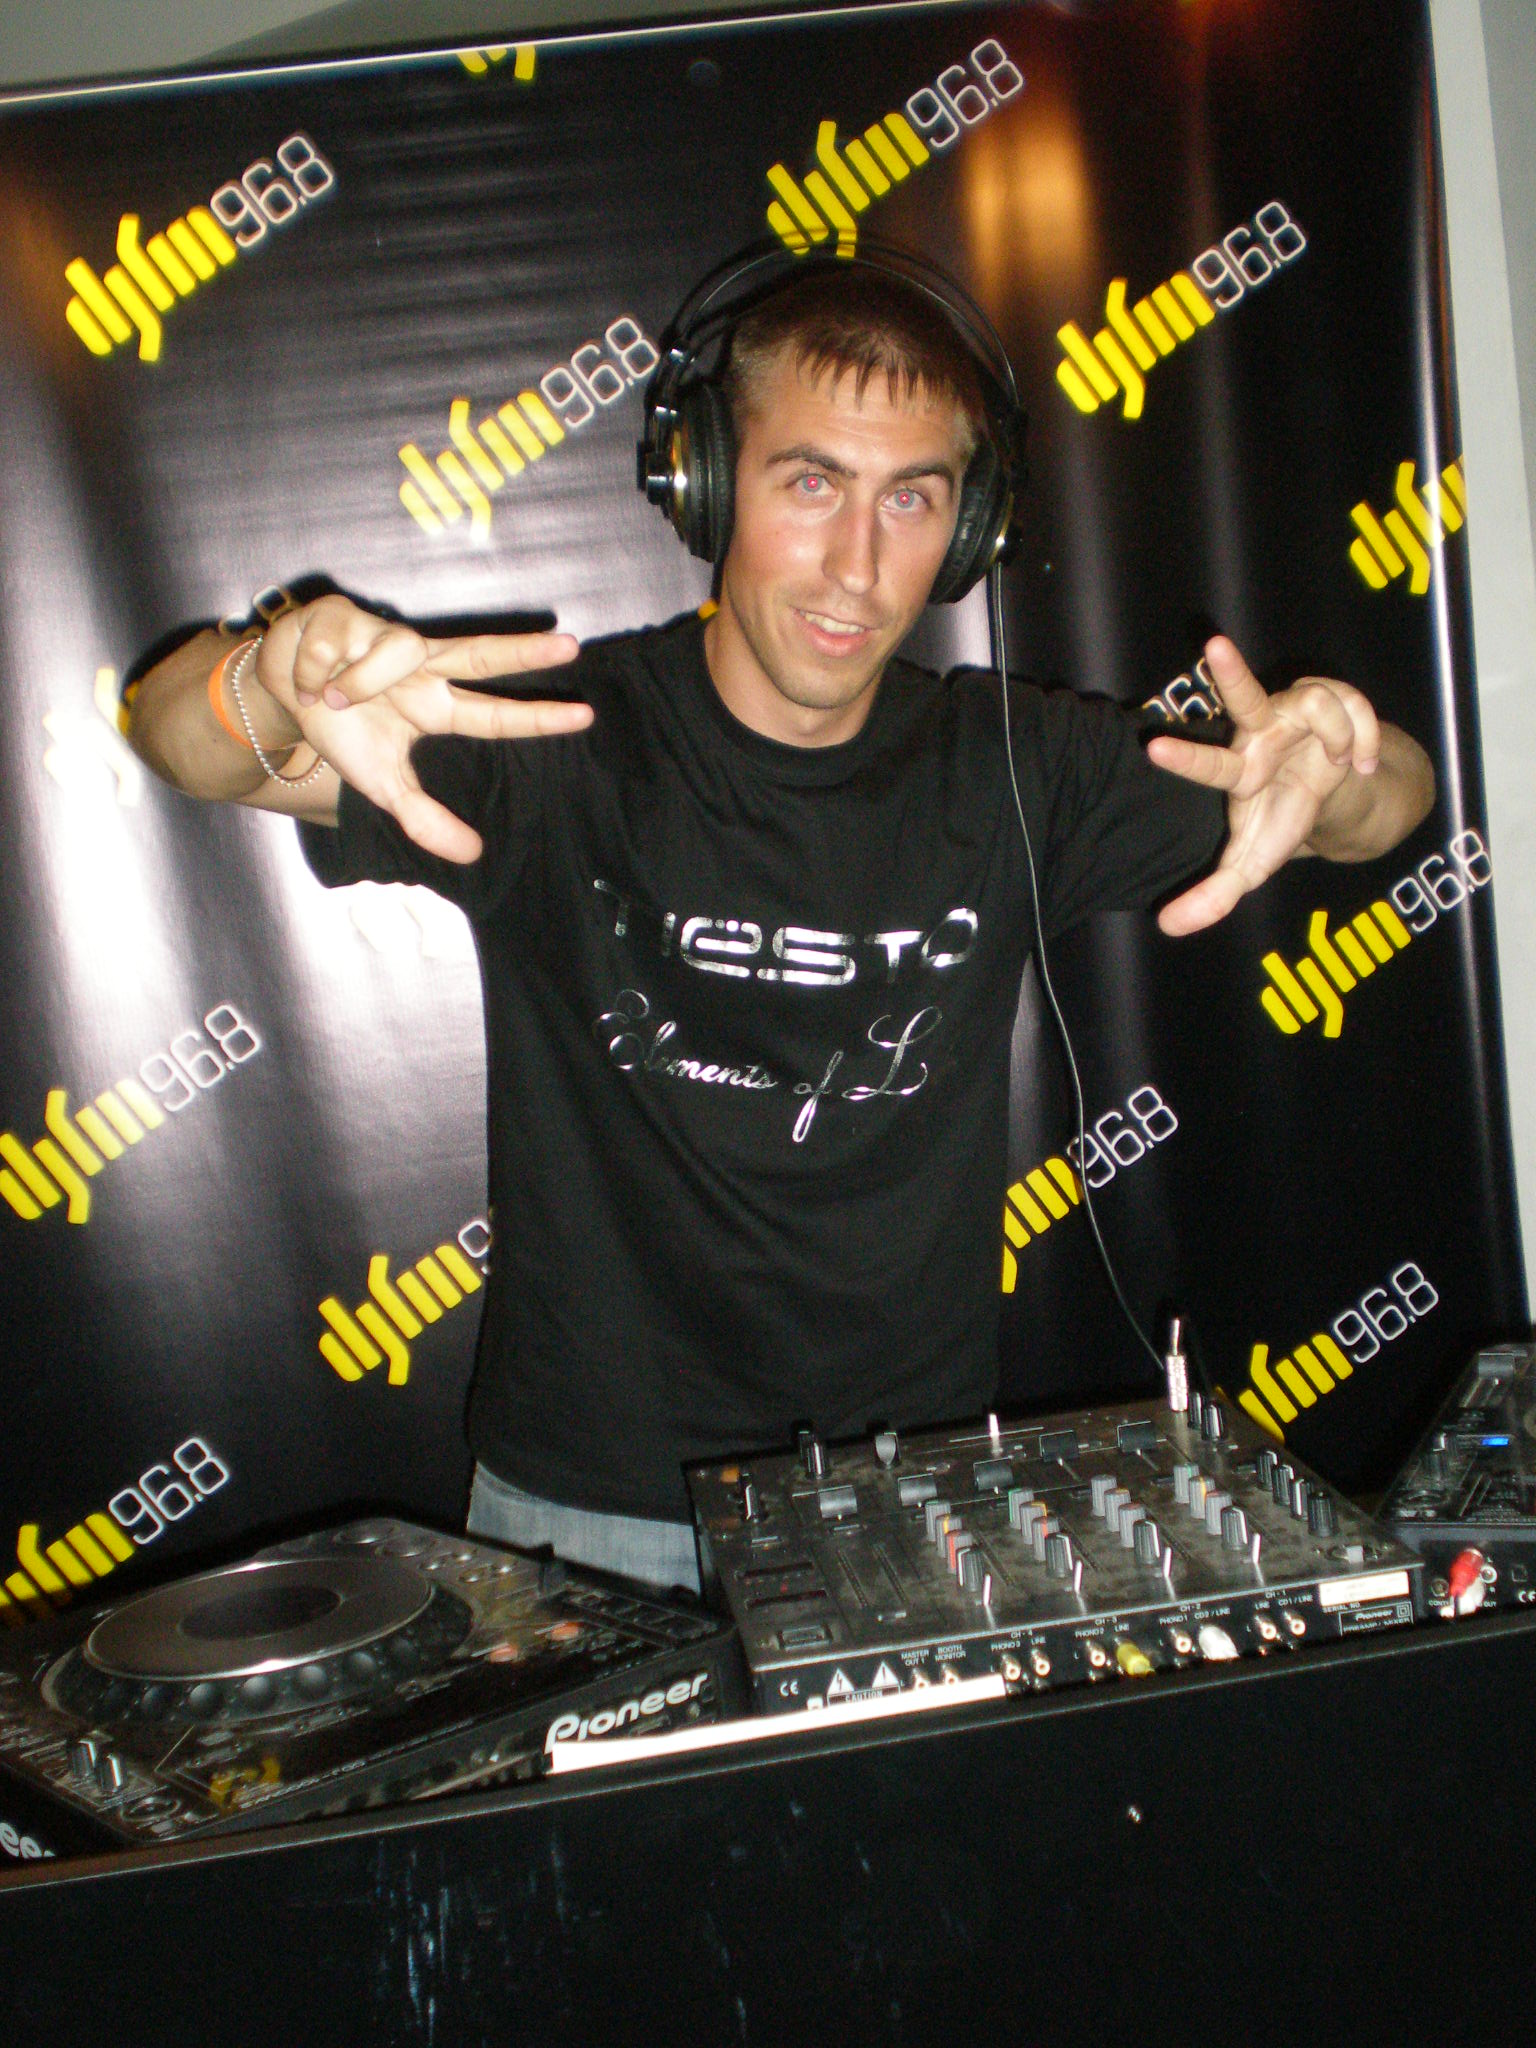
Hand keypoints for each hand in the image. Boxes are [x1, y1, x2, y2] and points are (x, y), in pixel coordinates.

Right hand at [258, 595, 589, 861]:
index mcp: (435, 707)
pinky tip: (308, 674)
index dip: (536, 717)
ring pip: (389, 655)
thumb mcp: (383, 785)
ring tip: (328, 696)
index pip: (494, 716)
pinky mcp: (348, 614)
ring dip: (352, 684)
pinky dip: (313, 672)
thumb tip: (474, 853)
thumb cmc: (343, 733)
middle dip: (523, 651)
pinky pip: (337, 647)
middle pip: (481, 654)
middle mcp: (422, 666)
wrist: (281, 700)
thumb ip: (425, 818)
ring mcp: (387, 636)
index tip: (585, 716)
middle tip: (570, 645)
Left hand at [1147, 636, 1381, 935]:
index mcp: (1238, 769)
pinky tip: (1360, 761)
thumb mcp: (1251, 864)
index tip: (1154, 749)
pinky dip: (1366, 738)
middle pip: (1245, 696)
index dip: (1185, 758)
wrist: (1330, 798)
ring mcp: (1294, 708)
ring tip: (1341, 763)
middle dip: (1232, 672)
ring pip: (1321, 705)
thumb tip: (1168, 927)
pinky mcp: (1331, 694)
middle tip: (1215, 644)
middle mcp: (1259, 730)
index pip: (1210, 765)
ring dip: (1341, 738)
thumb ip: (1214, 895)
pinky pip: (1356, 706)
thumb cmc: (1277, 820)